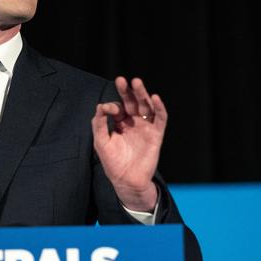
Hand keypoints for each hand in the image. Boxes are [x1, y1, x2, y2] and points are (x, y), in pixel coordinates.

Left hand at [91, 76, 166, 211]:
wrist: (126, 181)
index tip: (106, 110)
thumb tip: (100, 106)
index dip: (112, 106)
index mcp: (120, 123)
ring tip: (137, 82)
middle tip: (121, 80)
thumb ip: (99, 124)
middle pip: (132, 102)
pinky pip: (160, 118)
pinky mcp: (156, 134)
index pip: (117, 107)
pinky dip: (159, 108)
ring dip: (142, 94)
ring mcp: (146, 127)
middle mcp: (134, 122)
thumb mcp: (101, 141)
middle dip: (127, 91)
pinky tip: (155, 98)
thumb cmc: (112, 162)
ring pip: (146, 106)